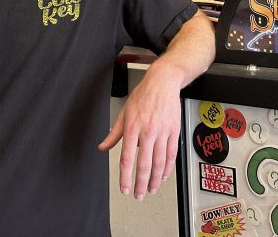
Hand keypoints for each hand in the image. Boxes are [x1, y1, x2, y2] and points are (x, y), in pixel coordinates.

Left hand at [97, 62, 182, 198]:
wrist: (163, 82)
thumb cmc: (143, 95)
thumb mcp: (124, 113)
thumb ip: (114, 133)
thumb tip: (103, 147)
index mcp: (133, 128)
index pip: (127, 158)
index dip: (125, 177)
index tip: (125, 188)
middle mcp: (148, 131)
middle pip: (145, 165)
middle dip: (141, 184)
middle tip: (139, 195)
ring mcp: (163, 132)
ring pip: (160, 163)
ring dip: (155, 180)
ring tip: (151, 189)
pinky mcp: (174, 131)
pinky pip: (172, 154)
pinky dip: (168, 168)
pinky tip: (163, 176)